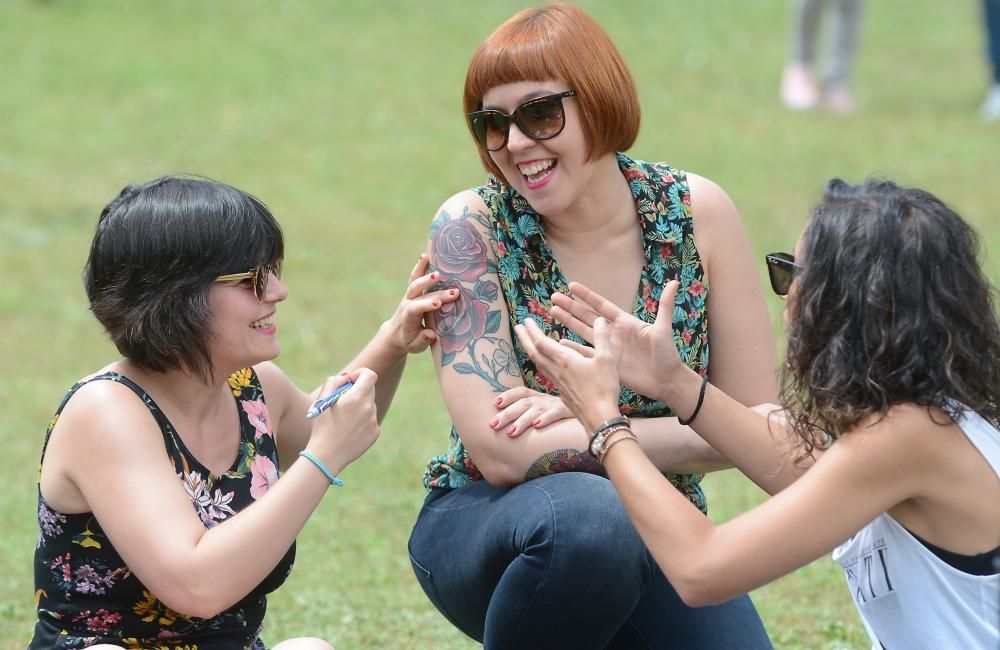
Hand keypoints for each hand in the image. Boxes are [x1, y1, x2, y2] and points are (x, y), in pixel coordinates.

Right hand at [306, 369, 380, 473]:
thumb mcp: (322, 401)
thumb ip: (333, 382)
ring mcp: (373, 421)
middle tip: (343, 400)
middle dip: (358, 390)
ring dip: (360, 406)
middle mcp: (369, 408)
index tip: (350, 381)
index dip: (360, 373)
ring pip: (370, 405)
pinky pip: (371, 419)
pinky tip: (349, 430)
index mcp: (356, 398)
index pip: (370, 375)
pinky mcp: (375, 433)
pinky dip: (363, 420)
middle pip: (370, 389)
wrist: (326, 456)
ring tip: (344, 419)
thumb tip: (346, 377)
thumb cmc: (321, 427)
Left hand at [383, 254, 458, 353]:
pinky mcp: (413, 291)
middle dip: (437, 293)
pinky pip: (414, 277)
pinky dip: (419, 266)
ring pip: (415, 283)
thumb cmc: (409, 341)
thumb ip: (422, 340)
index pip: (416, 309)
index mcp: (408, 317)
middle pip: (420, 295)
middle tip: (454, 292)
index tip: (438, 304)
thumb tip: (430, 334)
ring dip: (426, 276)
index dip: (426, 305)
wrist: (396, 334)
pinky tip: (425, 256)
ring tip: (438, 271)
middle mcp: (407, 303)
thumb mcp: (414, 346)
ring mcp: (409, 295)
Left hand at [490, 386, 574, 436]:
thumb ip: (534, 416)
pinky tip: (537, 425)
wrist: (593, 412)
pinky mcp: (570, 411)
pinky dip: (546, 418)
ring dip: (522, 420)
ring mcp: (558, 404)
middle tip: (493, 425)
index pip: (522, 392)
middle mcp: (547, 399)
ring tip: (511, 432)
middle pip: (524, 403)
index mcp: (541, 397)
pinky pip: (557, 413)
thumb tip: (512, 429)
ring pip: (537, 409)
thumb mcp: (550, 413)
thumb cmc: (568, 416)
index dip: (508, 396)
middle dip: (507, 413)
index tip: (495, 403)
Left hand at [513, 318, 621, 432]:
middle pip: (534, 352)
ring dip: (531, 351)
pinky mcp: (562, 393)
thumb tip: (600, 319)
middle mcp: (557, 370)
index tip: (525, 320)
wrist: (599, 418)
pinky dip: (541, 364)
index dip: (532, 330)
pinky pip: (547, 374)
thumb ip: (602, 338)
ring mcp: (558, 383)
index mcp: (564, 360)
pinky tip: (546, 366)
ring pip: (539, 364)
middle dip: (525, 338)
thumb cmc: (603, 388)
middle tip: (517, 328)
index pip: (542, 342)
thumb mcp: (607, 359)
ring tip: (527, 344)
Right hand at [550, 280, 685, 400]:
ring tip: (553, 312)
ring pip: (583, 332)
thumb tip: (675, 282)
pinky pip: (586, 353)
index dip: (586, 296)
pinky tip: (560, 343)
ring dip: (568, 323)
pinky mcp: (606, 363)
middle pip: (587, 316)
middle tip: (554, 297)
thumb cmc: (667, 355)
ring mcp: (608, 348)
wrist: (666, 381)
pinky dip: (573, 348)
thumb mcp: (663, 329)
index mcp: (625, 322)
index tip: (571, 285)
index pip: (601, 305)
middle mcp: (613, 333)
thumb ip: (665, 305)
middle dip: (571, 307)